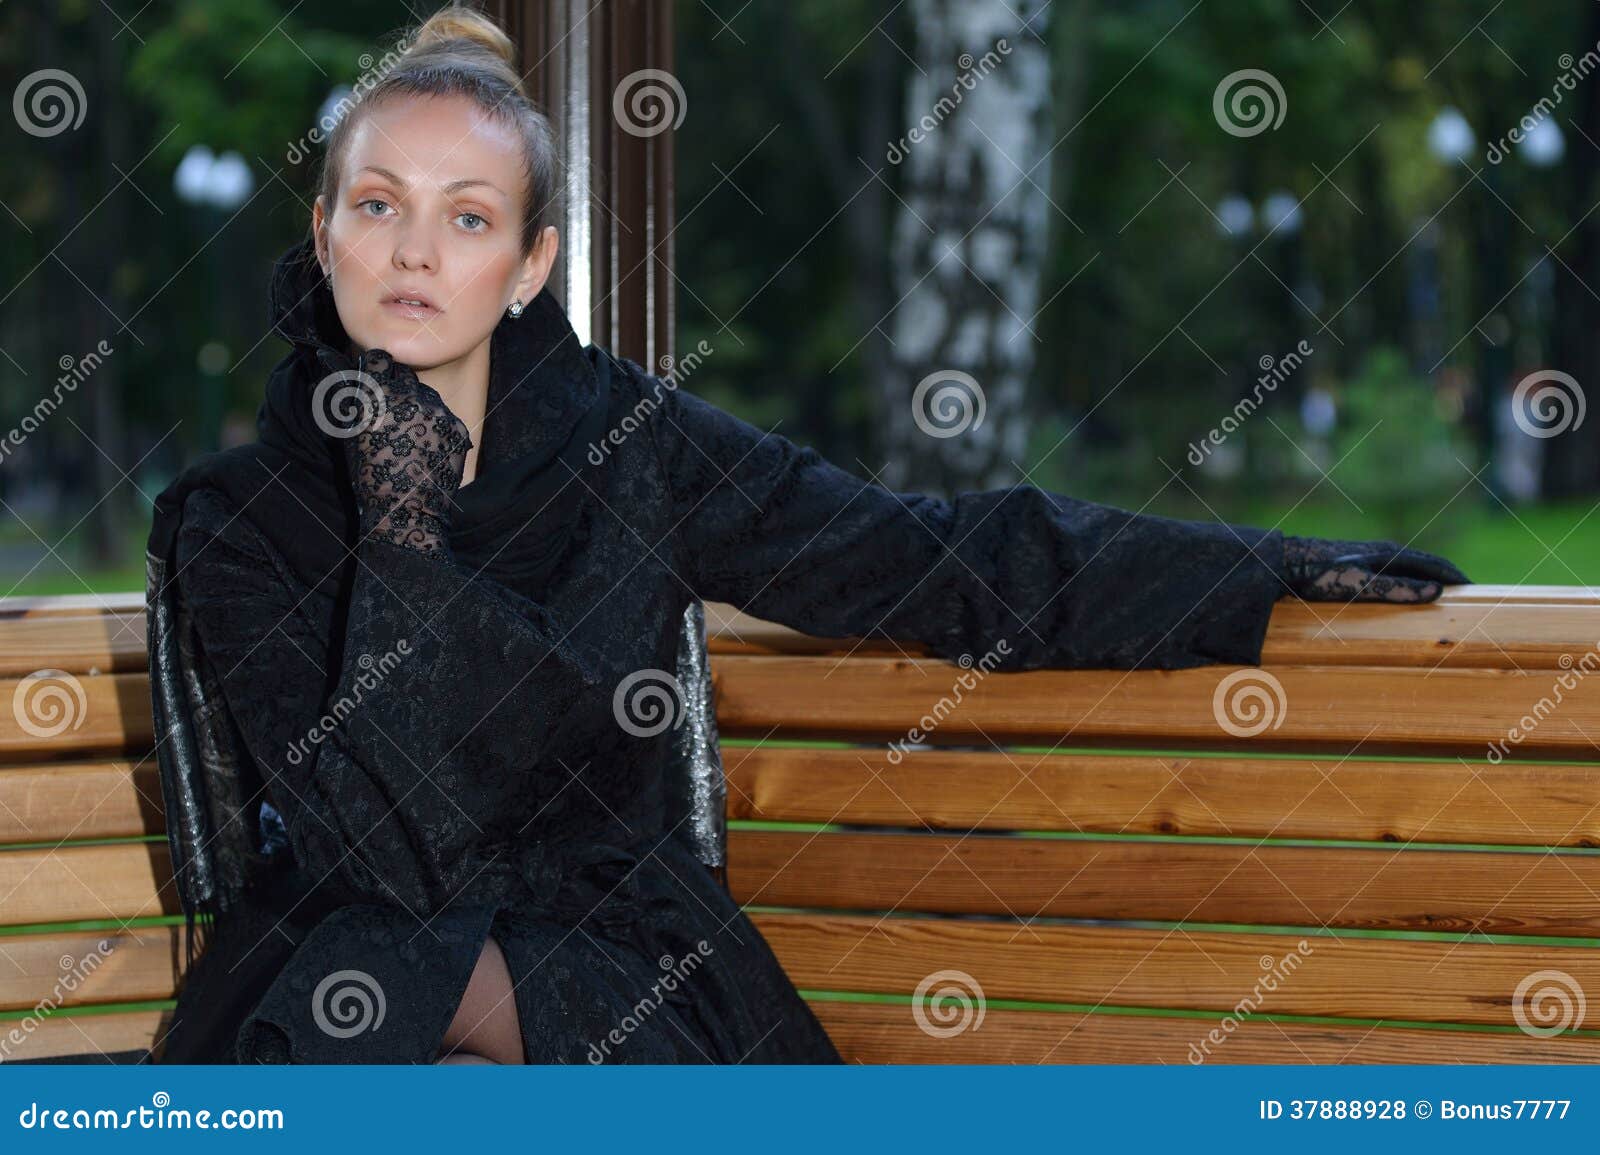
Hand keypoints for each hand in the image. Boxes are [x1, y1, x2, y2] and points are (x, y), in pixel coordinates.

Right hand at [340, 348, 472, 558]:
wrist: (406, 513)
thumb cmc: (370, 477)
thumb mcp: (348, 434)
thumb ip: (346, 395)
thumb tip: (331, 361)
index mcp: (379, 396)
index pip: (380, 359)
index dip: (376, 368)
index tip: (375, 378)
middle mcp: (412, 397)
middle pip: (405, 375)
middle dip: (397, 388)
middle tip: (391, 413)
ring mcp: (439, 411)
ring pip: (428, 395)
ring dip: (418, 407)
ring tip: (408, 437)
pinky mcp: (458, 427)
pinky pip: (445, 416)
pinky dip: (436, 426)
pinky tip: (426, 449)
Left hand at [1280, 534, 1470, 602]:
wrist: (1284, 562)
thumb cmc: (1320, 573)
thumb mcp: (1361, 585)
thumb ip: (1397, 589)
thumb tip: (1437, 591)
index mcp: (1391, 554)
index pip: (1437, 565)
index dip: (1459, 579)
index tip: (1481, 593)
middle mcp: (1385, 552)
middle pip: (1427, 566)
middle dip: (1449, 580)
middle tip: (1470, 598)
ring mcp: (1371, 558)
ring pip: (1411, 570)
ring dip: (1430, 582)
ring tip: (1445, 600)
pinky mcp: (1357, 566)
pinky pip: (1394, 575)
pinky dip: (1410, 585)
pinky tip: (1407, 597)